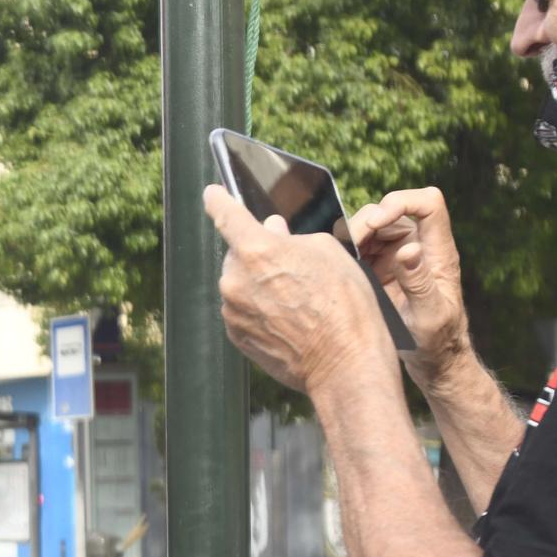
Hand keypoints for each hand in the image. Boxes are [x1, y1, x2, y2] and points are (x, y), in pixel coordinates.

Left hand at [203, 185, 395, 395]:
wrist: (343, 362)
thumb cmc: (344, 303)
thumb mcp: (328, 253)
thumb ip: (292, 237)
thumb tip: (272, 230)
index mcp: (256, 250)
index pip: (226, 214)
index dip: (218, 200)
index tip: (212, 194)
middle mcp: (235, 280)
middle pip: (238, 254)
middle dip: (259, 254)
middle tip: (290, 266)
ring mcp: (232, 310)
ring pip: (239, 284)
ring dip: (259, 283)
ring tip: (297, 299)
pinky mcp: (235, 334)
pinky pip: (242, 310)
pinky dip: (258, 308)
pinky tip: (287, 317)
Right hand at [351, 187, 470, 384]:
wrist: (431, 360)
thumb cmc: (436, 342)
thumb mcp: (429, 317)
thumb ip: (420, 283)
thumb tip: (409, 248)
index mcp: (438, 252)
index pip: (428, 204)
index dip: (401, 202)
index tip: (376, 221)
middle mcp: (418, 247)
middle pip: (391, 211)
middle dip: (365, 222)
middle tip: (348, 248)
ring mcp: (398, 256)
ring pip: (371, 227)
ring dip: (352, 237)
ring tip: (342, 261)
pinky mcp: (381, 268)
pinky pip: (359, 247)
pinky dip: (346, 251)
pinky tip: (340, 270)